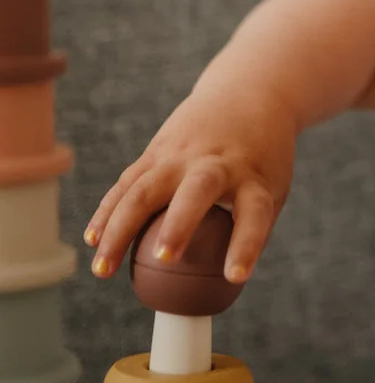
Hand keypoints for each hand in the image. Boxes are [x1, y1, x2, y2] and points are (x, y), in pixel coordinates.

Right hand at [85, 81, 296, 284]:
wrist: (249, 96)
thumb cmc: (262, 159)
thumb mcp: (272, 189)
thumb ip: (251, 229)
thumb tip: (222, 285)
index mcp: (255, 178)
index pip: (255, 214)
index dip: (246, 246)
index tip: (236, 277)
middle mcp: (218, 163)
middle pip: (197, 190)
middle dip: (179, 224)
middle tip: (164, 260)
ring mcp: (183, 153)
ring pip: (145, 189)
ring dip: (120, 229)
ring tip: (103, 271)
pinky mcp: (157, 150)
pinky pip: (127, 183)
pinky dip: (108, 212)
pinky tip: (93, 241)